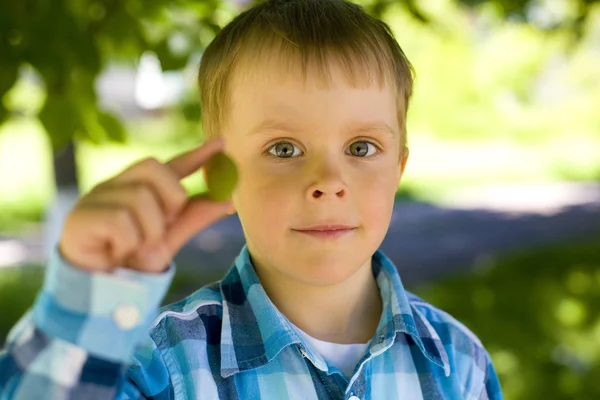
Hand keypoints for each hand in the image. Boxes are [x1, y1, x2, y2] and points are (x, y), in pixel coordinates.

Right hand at [59, 139, 233, 272]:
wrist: (100, 292)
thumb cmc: (132, 263)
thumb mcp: (169, 239)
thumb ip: (194, 217)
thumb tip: (230, 200)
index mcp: (138, 189)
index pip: (169, 165)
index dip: (195, 154)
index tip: (221, 144)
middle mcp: (116, 186)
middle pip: (153, 167)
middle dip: (170, 197)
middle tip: (165, 224)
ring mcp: (96, 198)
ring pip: (139, 198)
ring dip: (148, 232)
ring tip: (135, 249)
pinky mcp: (81, 216)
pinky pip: (121, 221)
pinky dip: (128, 243)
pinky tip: (117, 253)